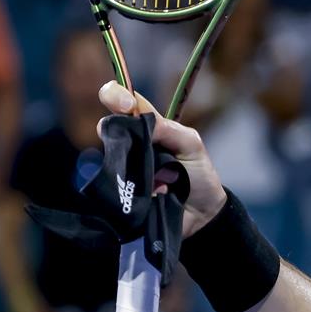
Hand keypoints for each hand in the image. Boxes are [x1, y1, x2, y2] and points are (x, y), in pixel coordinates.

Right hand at [98, 81, 227, 236]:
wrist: (201, 215)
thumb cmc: (198, 175)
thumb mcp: (192, 146)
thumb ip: (170, 130)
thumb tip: (138, 117)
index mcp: (149, 127)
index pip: (126, 103)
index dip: (117, 96)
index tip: (124, 104)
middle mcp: (131, 144)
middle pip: (110, 127)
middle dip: (116, 128)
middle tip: (133, 139)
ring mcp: (123, 168)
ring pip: (109, 156)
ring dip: (126, 161)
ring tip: (152, 175)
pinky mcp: (120, 192)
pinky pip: (112, 184)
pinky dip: (125, 185)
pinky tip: (145, 191)